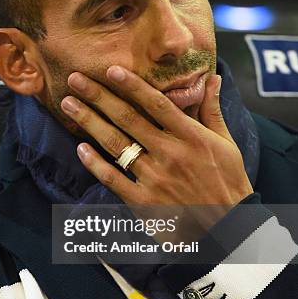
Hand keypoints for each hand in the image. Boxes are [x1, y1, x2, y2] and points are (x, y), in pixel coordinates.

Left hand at [60, 66, 253, 230]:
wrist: (229, 228)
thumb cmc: (228, 182)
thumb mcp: (226, 144)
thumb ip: (212, 110)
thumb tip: (212, 78)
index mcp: (191, 136)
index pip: (157, 104)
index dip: (132, 85)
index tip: (111, 70)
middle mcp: (170, 153)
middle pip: (128, 118)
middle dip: (99, 96)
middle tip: (75, 79)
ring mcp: (155, 178)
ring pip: (116, 144)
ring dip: (89, 122)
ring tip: (69, 105)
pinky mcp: (144, 201)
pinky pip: (113, 178)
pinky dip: (95, 163)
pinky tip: (80, 148)